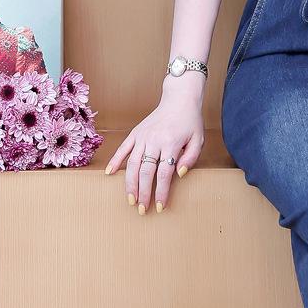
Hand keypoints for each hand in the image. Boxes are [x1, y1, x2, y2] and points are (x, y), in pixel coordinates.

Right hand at [105, 91, 204, 213]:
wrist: (180, 98)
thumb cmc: (190, 121)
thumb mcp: (198, 139)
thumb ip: (191, 158)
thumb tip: (179, 174)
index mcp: (171, 142)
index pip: (165, 172)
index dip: (162, 191)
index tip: (159, 206)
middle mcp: (154, 140)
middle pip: (146, 171)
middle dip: (143, 193)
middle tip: (142, 209)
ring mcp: (143, 136)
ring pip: (132, 164)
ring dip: (130, 183)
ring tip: (130, 199)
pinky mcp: (136, 132)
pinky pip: (123, 148)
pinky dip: (115, 161)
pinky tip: (109, 174)